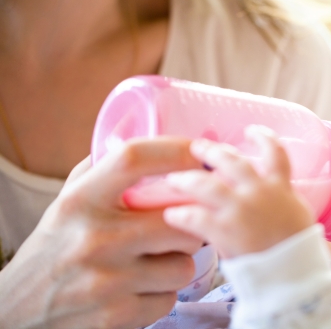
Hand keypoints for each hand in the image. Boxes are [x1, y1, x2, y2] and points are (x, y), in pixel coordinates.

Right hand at [0, 137, 204, 328]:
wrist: (15, 313)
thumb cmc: (53, 249)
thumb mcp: (66, 202)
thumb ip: (102, 171)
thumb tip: (143, 135)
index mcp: (80, 201)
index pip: (134, 159)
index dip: (174, 150)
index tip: (197, 152)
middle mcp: (94, 237)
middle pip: (180, 218)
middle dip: (191, 222)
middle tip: (183, 223)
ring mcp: (107, 280)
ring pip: (184, 264)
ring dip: (177, 262)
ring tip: (154, 261)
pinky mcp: (117, 316)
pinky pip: (170, 297)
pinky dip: (161, 294)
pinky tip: (139, 289)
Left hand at [163, 126, 314, 259]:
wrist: (295, 275)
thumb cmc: (300, 252)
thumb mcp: (298, 217)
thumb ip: (281, 202)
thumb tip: (270, 197)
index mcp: (281, 188)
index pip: (276, 152)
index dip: (263, 137)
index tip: (251, 130)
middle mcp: (259, 192)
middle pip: (231, 161)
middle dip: (212, 152)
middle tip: (197, 147)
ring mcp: (240, 209)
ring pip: (206, 184)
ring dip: (187, 179)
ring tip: (173, 179)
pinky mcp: (224, 230)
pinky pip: (194, 216)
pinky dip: (180, 214)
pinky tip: (171, 215)